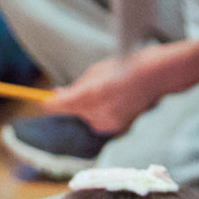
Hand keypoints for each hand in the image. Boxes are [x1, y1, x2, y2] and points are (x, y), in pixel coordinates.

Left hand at [41, 52, 164, 135]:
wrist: (155, 76)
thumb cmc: (123, 68)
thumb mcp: (94, 72)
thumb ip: (74, 87)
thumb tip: (57, 96)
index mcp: (87, 96)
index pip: (56, 106)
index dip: (49, 103)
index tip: (44, 100)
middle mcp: (96, 114)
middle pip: (74, 112)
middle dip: (76, 102)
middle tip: (90, 87)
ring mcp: (108, 124)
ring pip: (89, 117)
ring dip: (92, 108)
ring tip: (110, 92)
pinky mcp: (118, 130)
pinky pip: (102, 121)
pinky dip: (105, 112)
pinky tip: (119, 100)